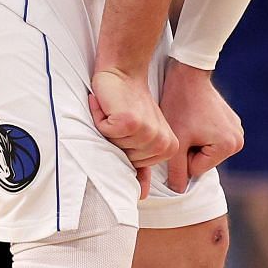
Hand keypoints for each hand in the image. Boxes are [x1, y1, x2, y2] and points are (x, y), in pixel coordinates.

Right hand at [89, 67, 180, 199]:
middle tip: (121, 116)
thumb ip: (141, 166)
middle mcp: (160, 144)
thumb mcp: (139, 136)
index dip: (122, 146)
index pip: (133, 166)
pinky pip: (105, 131)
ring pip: (113, 146)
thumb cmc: (129, 103)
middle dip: (113, 138)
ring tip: (117, 111)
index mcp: (167, 149)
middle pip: (122, 158)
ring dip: (107, 127)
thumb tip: (142, 195)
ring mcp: (147, 133)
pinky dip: (100, 118)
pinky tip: (110, 106)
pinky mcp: (130, 122)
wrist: (123, 72)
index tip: (129, 127)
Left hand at [158, 61, 243, 194]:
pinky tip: (195, 117)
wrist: (189, 74)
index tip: (182, 134)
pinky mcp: (231, 122)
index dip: (182, 156)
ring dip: (194, 142)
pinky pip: (211, 140)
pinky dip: (200, 133)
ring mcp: (237, 130)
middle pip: (204, 162)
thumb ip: (175, 171)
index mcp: (229, 146)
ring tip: (189, 122)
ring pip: (206, 152)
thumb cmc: (180, 106)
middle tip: (184, 127)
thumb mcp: (175, 140)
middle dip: (189, 150)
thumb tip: (178, 191)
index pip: (197, 170)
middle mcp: (239, 140)